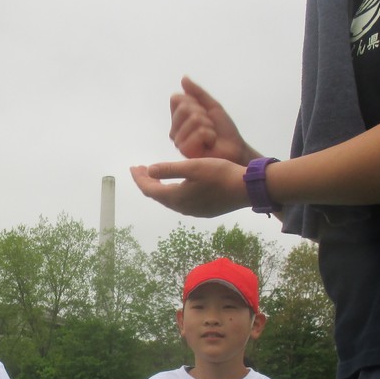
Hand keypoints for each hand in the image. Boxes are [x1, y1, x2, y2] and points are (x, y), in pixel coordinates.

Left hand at [129, 158, 249, 217]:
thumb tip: (149, 171)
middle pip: (158, 196)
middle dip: (148, 182)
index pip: (150, 190)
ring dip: (160, 187)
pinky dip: (173, 192)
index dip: (139, 178)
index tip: (133, 167)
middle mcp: (182, 208)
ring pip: (170, 200)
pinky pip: (181, 202)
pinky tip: (177, 185)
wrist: (246, 189)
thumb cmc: (220, 174)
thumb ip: (169, 169)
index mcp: (176, 197)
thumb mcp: (193, 167)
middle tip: (141, 169)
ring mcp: (193, 211)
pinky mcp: (204, 211)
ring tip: (156, 176)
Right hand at [169, 77, 255, 163]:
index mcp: (178, 119)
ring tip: (211, 136)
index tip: (204, 113)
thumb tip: (183, 78)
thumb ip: (197, 93)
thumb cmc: (223, 130)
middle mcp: (174, 131)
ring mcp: (178, 142)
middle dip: (203, 114)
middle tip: (209, 126)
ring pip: (194, 119)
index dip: (194, 102)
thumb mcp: (211, 106)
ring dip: (209, 126)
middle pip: (184, 107)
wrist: (235, 149)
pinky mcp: (186, 151)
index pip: (177, 99)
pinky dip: (210, 136)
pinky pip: (199, 132)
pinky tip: (210, 144)